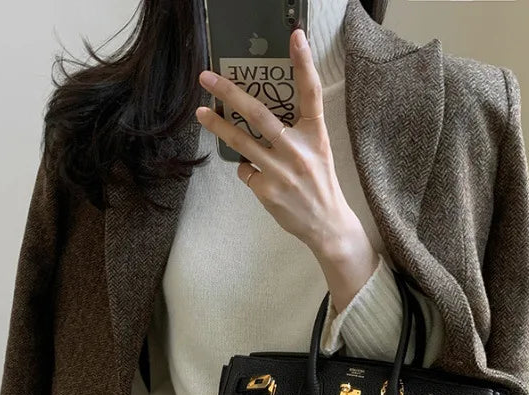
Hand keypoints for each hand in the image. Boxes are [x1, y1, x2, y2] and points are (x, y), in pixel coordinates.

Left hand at [195, 27, 382, 314]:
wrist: (327, 225)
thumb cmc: (320, 184)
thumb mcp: (318, 151)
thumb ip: (296, 132)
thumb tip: (257, 118)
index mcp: (316, 134)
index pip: (311, 92)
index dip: (303, 63)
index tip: (294, 35)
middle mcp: (299, 150)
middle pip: (259, 114)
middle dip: (230, 93)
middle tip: (208, 78)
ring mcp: (281, 171)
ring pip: (241, 142)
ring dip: (218, 126)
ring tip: (201, 113)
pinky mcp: (268, 191)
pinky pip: (246, 171)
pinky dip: (248, 170)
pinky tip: (259, 177)